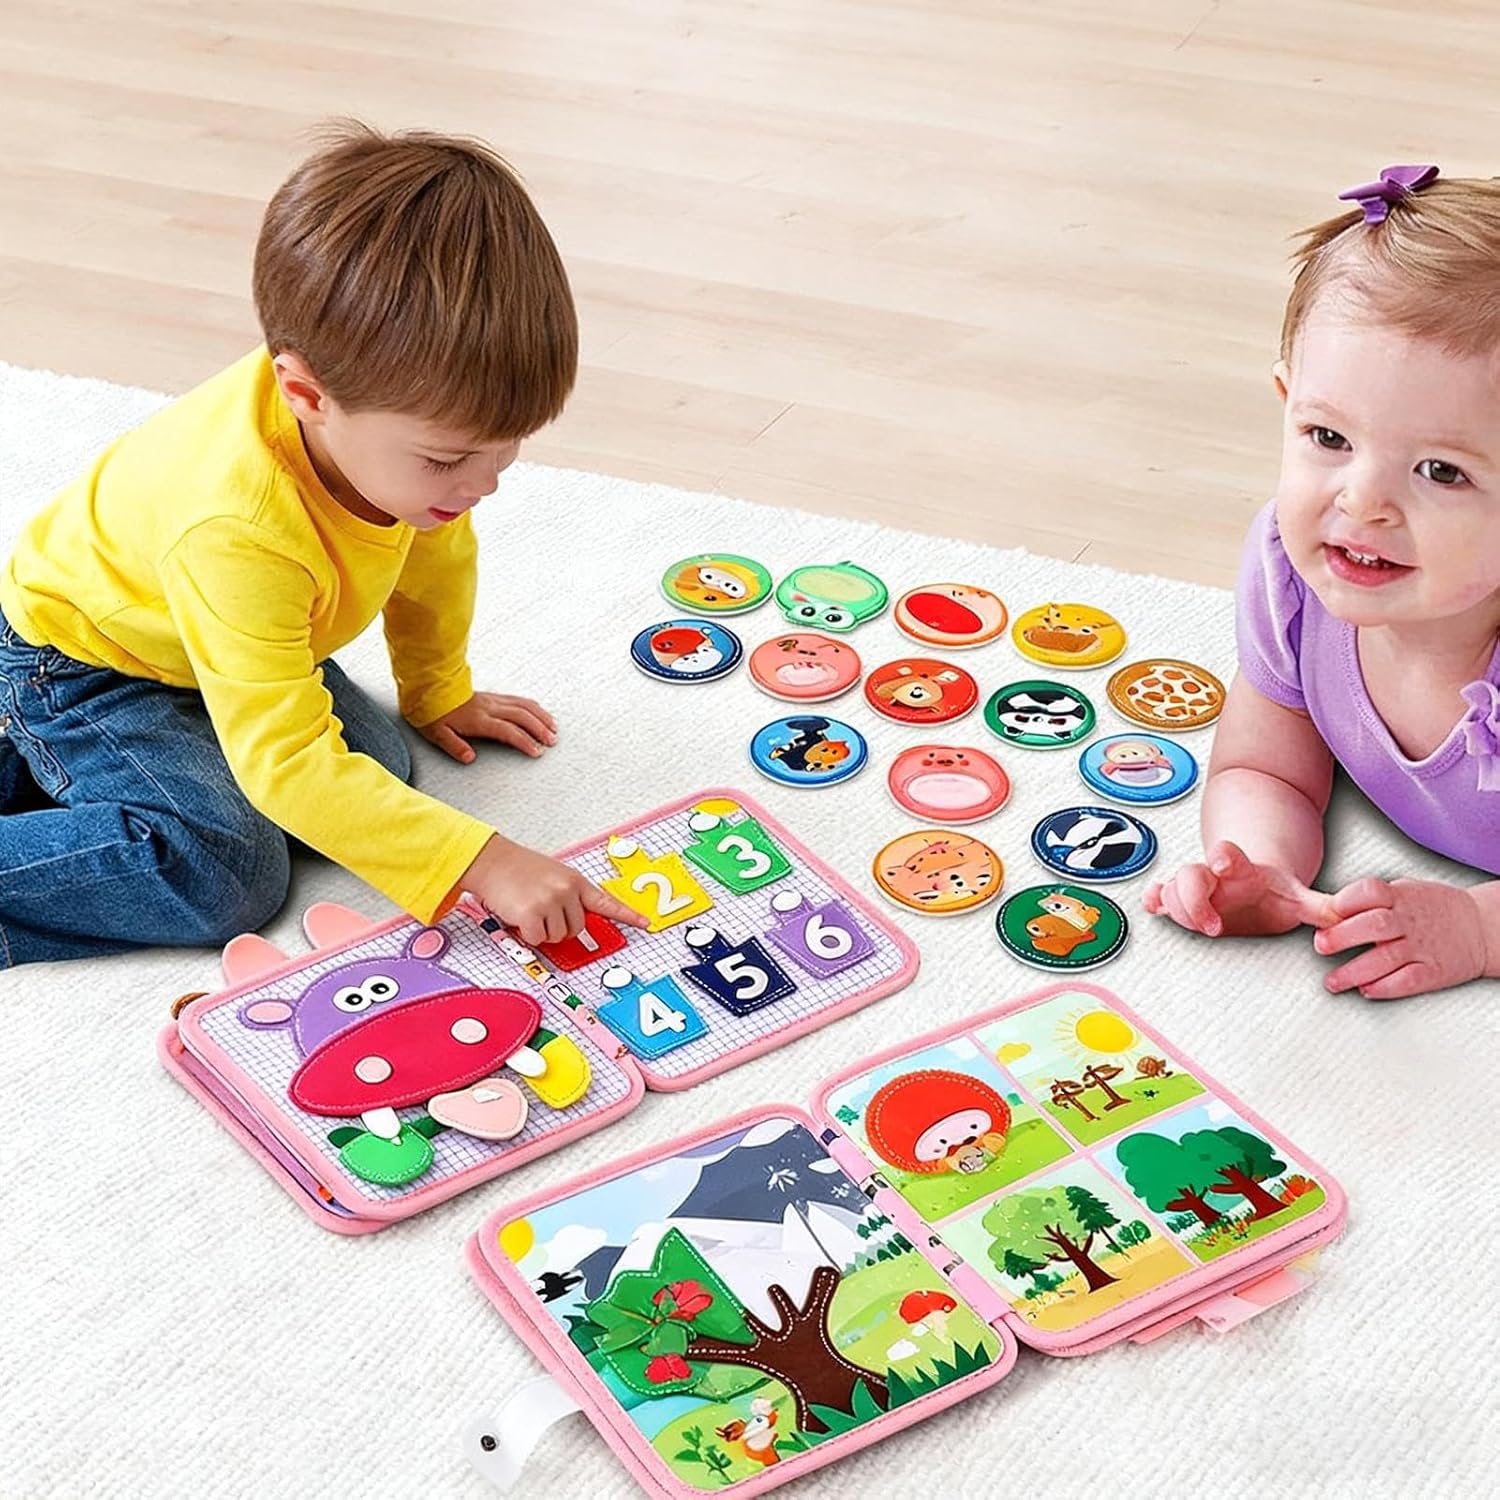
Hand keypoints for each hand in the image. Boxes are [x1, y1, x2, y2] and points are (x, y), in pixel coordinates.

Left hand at [418, 692, 557, 763]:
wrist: (429, 688)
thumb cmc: (433, 712)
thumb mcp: (437, 733)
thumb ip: (454, 746)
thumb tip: (469, 758)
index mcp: (478, 719)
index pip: (507, 730)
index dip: (524, 741)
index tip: (536, 752)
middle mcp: (489, 708)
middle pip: (522, 716)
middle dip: (540, 729)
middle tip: (552, 742)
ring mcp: (493, 700)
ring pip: (523, 705)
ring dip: (541, 717)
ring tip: (553, 728)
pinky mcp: (493, 696)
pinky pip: (518, 699)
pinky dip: (533, 706)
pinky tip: (539, 712)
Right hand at [461, 833, 648, 947]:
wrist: (492, 861)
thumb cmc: (519, 869)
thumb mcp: (553, 876)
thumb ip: (569, 896)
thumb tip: (576, 924)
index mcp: (575, 881)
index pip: (607, 902)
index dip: (628, 915)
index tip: (646, 924)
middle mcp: (567, 890)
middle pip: (576, 929)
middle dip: (558, 927)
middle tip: (541, 910)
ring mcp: (552, 901)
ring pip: (557, 937)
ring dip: (542, 930)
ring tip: (528, 909)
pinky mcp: (534, 913)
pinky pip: (538, 939)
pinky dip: (527, 934)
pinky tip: (520, 916)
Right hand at [1143, 841, 1331, 936]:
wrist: (1251, 885)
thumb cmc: (1271, 892)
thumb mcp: (1297, 898)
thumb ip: (1322, 907)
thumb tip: (1347, 916)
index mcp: (1240, 870)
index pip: (1226, 853)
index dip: (1222, 855)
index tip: (1222, 863)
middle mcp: (1212, 877)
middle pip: (1188, 875)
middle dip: (1193, 900)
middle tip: (1213, 925)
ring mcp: (1195, 888)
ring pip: (1170, 890)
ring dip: (1176, 906)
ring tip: (1197, 924)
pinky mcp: (1182, 902)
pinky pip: (1158, 896)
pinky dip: (1153, 900)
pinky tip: (1154, 907)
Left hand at [1315, 877, 1488, 999]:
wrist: (1481, 927)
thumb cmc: (1431, 909)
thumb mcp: (1403, 892)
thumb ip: (1368, 901)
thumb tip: (1324, 911)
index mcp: (1399, 896)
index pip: (1369, 892)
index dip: (1343, 902)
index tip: (1324, 914)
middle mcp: (1409, 921)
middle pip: (1373, 925)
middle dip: (1342, 937)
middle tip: (1321, 946)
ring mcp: (1422, 946)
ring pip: (1384, 959)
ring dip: (1353, 972)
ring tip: (1332, 982)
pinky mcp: (1434, 971)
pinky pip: (1407, 981)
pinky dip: (1384, 987)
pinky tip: (1366, 990)